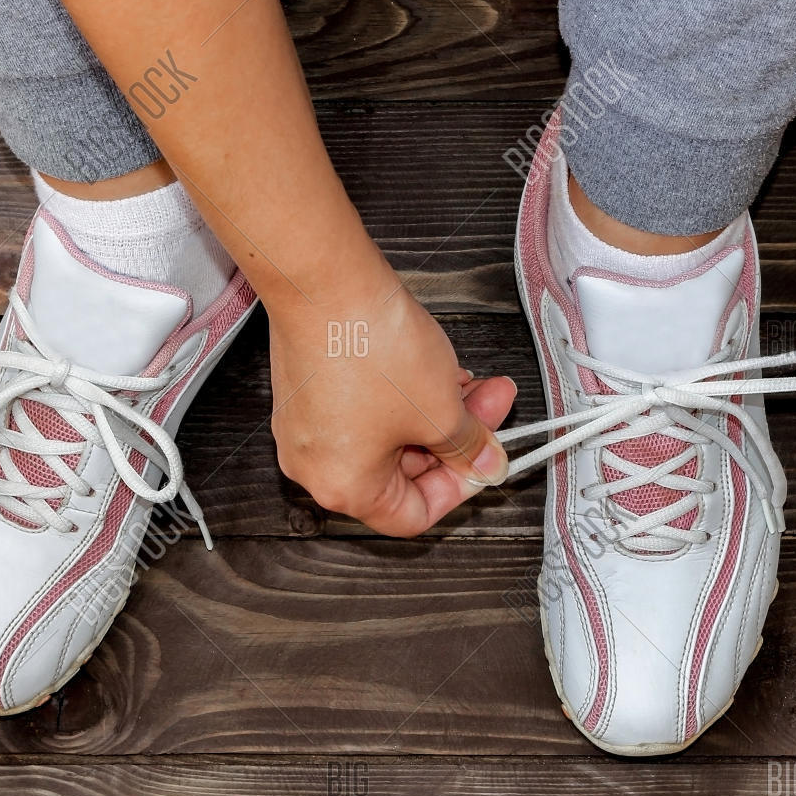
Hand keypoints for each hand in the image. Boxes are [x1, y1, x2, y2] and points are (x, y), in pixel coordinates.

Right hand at [269, 287, 516, 535]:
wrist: (324, 280)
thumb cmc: (370, 348)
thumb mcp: (441, 411)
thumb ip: (468, 448)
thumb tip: (486, 465)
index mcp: (345, 488)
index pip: (413, 515)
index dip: (459, 488)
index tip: (485, 459)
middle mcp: (316, 466)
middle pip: (401, 472)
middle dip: (453, 438)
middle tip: (490, 406)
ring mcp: (306, 426)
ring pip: (386, 436)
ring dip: (432, 412)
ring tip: (468, 379)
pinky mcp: (306, 390)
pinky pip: (363, 408)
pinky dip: (401, 395)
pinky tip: (433, 366)